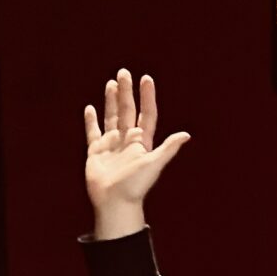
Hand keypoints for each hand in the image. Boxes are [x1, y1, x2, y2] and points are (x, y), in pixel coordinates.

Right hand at [84, 69, 189, 239]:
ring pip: (112, 117)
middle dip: (126, 92)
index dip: (147, 97)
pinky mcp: (96, 152)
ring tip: (111, 83)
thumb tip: (186, 135)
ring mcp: (111, 145)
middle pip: (128, 111)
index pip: (147, 114)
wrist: (114, 203)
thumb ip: (168, 149)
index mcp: (142, 142)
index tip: (146, 79)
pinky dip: (91, 120)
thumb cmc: (135, 186)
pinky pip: (93, 132)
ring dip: (111, 101)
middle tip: (123, 72)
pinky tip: (90, 108)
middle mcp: (127, 141)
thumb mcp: (153, 165)